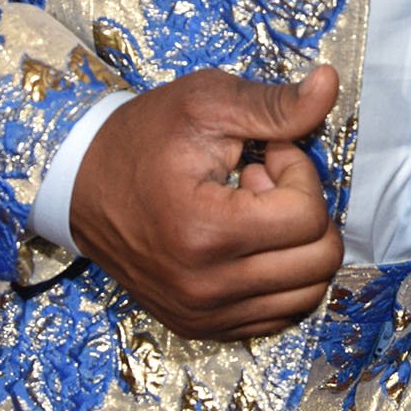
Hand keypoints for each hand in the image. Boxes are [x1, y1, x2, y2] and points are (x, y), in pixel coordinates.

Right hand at [71, 65, 344, 341]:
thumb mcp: (206, 104)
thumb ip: (276, 103)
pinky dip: (280, 276)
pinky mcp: (201, 326)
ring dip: (295, 246)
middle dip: (304, 210)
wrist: (80, 185)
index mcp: (204, 232)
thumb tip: (330, 84)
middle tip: (263, 184)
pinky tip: (247, 242)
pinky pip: (278, 314)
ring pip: (307, 293)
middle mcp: (205, 288)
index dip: (299, 174)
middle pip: (318, 260)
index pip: (308, 217)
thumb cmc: (141, 138)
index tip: (267, 155)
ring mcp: (203, 314)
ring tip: (254, 213)